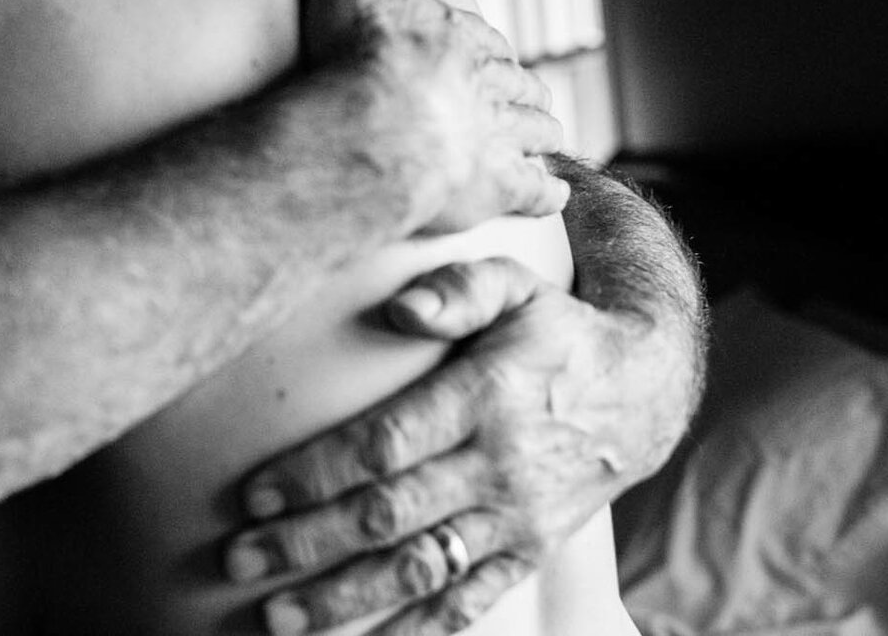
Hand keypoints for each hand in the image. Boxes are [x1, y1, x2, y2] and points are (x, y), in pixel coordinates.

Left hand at [223, 255, 656, 634]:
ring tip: (279, 616)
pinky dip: (418, 628)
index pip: (385, 444)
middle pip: (389, 515)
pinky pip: (469, 600)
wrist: (647, 390)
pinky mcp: (530, 552)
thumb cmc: (554, 329)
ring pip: (420, 569)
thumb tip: (399, 304)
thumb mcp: (515, 286)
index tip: (254, 493)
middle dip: (307, 543)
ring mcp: (516, 518)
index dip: (316, 473)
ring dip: (345, 598)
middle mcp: (498, 467)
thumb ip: (457, 287)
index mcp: (484, 398)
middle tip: (239, 559)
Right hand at [297, 0, 567, 233]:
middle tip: (528, 98)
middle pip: (521, 85)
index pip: (486, 40)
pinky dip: (548, 195)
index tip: (490, 57)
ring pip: (538, 133)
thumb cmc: (352, 54)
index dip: (488, 50)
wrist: (370, 125)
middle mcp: (488, 84)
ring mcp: (498, 138)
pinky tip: (554, 197)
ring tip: (545, 141)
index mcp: (458, 36)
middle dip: (525, 91)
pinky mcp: (499, 188)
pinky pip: (536, 193)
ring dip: (543, 136)